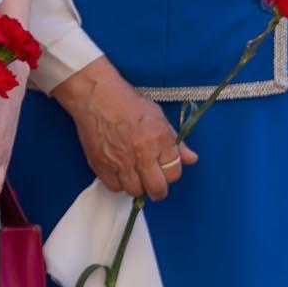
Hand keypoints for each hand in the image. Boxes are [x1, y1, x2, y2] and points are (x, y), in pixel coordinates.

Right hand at [50, 59, 191, 200]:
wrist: (95, 95)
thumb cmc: (127, 101)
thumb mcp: (158, 116)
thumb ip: (176, 142)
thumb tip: (192, 159)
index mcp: (159, 138)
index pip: (174, 173)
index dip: (171, 173)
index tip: (165, 170)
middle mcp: (141, 152)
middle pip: (157, 189)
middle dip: (158, 189)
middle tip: (154, 183)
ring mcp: (120, 160)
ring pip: (135, 191)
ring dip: (138, 186)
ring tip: (135, 174)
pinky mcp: (101, 164)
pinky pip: (114, 187)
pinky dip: (118, 183)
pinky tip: (119, 172)